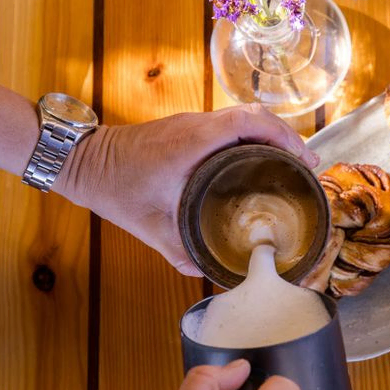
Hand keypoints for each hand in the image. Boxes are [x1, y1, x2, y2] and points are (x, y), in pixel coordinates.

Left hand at [54, 104, 318, 273]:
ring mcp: (192, 122)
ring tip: (290, 164)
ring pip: (244, 115)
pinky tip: (258, 161)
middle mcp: (197, 125)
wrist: (82, 159)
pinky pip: (230, 123)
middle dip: (287, 137)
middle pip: (256, 115)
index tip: (305, 160)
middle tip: (306, 167)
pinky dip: (252, 135)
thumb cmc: (113, 186)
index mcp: (194, 142)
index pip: (250, 122)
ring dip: (271, 134)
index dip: (284, 137)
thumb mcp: (148, 225)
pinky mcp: (187, 127)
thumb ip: (180, 251)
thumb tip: (210, 275)